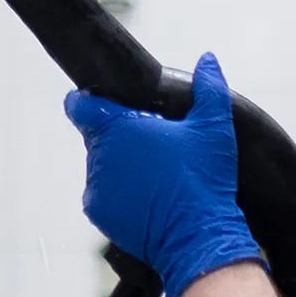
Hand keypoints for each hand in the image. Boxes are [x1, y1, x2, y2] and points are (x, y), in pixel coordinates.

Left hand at [64, 50, 267, 296]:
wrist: (200, 237)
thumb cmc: (205, 181)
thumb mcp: (214, 130)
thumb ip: (209, 89)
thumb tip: (208, 58)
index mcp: (118, 128)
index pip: (81, 105)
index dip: (90, 102)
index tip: (103, 104)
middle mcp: (99, 154)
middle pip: (97, 135)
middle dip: (119, 137)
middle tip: (153, 149)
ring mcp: (95, 183)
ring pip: (101, 164)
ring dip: (120, 166)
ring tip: (156, 177)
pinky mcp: (97, 209)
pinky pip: (103, 192)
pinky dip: (120, 192)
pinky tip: (149, 196)